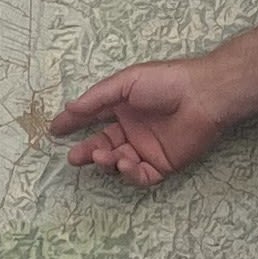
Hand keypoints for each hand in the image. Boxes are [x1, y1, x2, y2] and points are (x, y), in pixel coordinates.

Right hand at [47, 58, 229, 188]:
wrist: (202, 96)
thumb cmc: (166, 82)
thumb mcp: (126, 83)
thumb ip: (97, 98)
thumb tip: (68, 108)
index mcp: (124, 108)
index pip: (93, 118)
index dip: (74, 124)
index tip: (55, 130)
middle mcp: (133, 129)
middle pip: (102, 145)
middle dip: (86, 152)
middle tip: (75, 157)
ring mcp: (147, 148)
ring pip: (118, 163)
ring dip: (106, 162)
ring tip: (104, 155)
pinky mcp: (163, 164)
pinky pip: (140, 176)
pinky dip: (128, 173)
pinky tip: (125, 161)